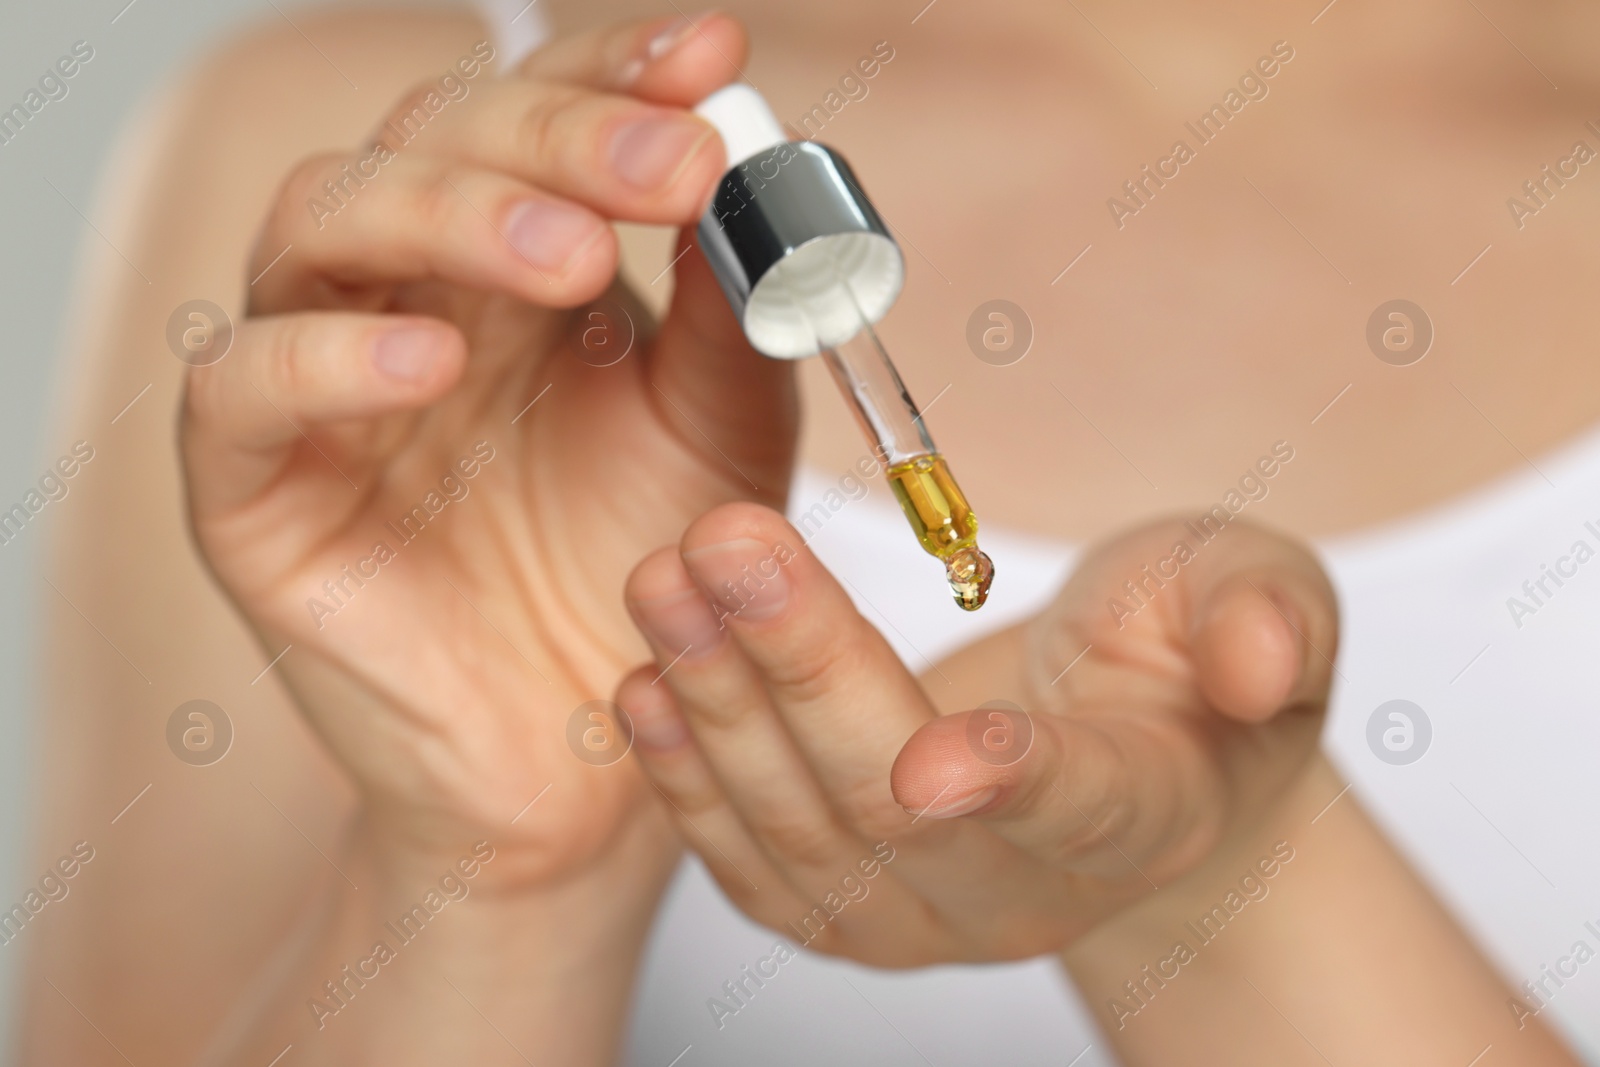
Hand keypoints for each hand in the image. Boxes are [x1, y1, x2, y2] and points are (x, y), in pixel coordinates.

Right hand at [181, 15, 793, 889]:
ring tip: (570, 260)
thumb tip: (749, 178)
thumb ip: (732, 316)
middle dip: (557, 136)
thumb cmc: (645, 575)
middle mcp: (409, 293)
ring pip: (322, 226)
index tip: (711, 60)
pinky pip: (244, 389)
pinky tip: (431, 366)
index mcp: (517, 262)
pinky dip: (325, 359)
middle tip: (672, 163)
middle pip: (430, 140)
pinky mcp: (254, 489)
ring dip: (447, 217)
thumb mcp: (723, 433)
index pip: (538, 115)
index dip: (613, 73)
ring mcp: (321, 382)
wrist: (591, 754)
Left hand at [613, 502, 1336, 964]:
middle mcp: (1026, 895)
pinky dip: (691, 778)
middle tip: (725, 543)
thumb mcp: (1253, 594)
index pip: (1081, 809)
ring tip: (665, 580)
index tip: (930, 753)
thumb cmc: (1182, 657)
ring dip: (722, 708)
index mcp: (1148, 815)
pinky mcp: (841, 909)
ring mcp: (922, 919)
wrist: (1118, 736)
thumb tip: (1259, 660)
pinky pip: (754, 868)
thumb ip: (1268, 617)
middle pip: (899, 812)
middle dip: (804, 673)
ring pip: (806, 839)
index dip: (1010, 782)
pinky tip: (647, 686)